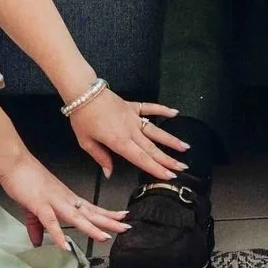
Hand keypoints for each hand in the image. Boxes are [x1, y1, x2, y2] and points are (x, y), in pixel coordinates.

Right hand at [0, 154, 130, 253]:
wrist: (14, 162)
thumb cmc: (26, 179)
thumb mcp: (33, 207)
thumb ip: (37, 226)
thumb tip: (37, 242)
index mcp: (66, 198)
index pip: (91, 208)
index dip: (107, 214)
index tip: (122, 217)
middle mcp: (65, 199)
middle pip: (90, 213)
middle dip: (109, 221)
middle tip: (126, 227)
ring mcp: (54, 202)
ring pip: (77, 217)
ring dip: (91, 228)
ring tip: (105, 237)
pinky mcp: (40, 205)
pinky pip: (51, 222)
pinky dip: (58, 234)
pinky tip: (65, 245)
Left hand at [66, 86, 188, 181]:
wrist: (82, 92)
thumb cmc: (82, 118)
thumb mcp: (86, 142)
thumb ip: (101, 158)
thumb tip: (109, 173)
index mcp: (119, 141)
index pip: (141, 159)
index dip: (156, 169)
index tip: (169, 176)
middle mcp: (130, 130)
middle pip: (152, 148)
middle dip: (168, 160)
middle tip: (182, 168)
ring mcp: (133, 117)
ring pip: (156, 131)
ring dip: (171, 140)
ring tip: (185, 147)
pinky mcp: (132, 106)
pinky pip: (150, 108)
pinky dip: (163, 110)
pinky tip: (175, 113)